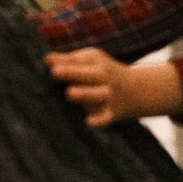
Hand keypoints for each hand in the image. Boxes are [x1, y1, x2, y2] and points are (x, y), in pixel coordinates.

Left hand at [46, 48, 182, 128]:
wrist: (137, 91)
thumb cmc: (103, 73)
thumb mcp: (90, 61)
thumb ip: (68, 60)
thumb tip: (46, 59)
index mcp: (96, 63)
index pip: (78, 61)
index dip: (63, 62)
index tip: (47, 62)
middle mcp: (103, 78)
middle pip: (87, 74)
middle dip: (71, 73)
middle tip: (54, 72)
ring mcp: (108, 96)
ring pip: (96, 94)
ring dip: (84, 93)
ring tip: (69, 93)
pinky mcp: (112, 113)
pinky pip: (105, 118)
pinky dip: (99, 120)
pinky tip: (88, 122)